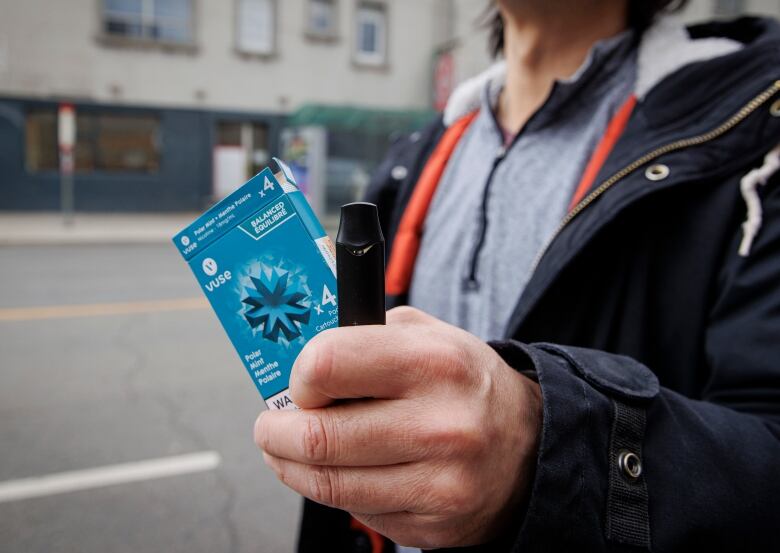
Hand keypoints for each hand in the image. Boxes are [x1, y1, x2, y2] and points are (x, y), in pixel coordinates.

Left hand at [254, 306, 541, 548]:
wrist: (529, 444)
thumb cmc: (466, 383)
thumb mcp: (428, 334)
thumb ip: (364, 335)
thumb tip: (296, 358)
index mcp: (434, 362)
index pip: (328, 364)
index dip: (298, 375)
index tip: (296, 382)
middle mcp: (441, 424)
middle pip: (318, 436)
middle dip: (275, 431)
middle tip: (271, 425)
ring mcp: (439, 482)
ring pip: (328, 483)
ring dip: (290, 466)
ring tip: (286, 450)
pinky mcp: (434, 524)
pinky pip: (357, 509)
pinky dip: (336, 489)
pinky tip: (341, 469)